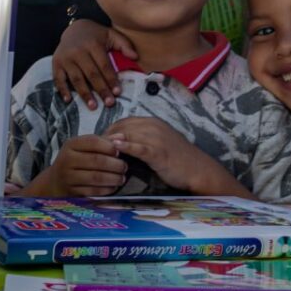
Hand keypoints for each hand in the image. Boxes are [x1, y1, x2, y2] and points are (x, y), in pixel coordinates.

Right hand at [26, 135, 126, 196]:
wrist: (55, 181)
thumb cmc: (76, 160)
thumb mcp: (84, 147)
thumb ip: (103, 141)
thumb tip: (122, 137)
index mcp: (71, 144)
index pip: (93, 142)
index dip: (109, 146)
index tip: (120, 152)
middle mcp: (67, 159)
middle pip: (96, 160)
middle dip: (115, 164)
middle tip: (124, 167)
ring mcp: (68, 177)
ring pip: (96, 177)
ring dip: (113, 178)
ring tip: (122, 178)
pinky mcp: (72, 191)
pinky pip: (93, 191)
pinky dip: (106, 189)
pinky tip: (114, 187)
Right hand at [52, 20, 136, 109]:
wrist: (73, 28)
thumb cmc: (96, 36)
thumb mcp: (111, 34)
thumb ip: (124, 44)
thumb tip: (135, 57)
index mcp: (93, 44)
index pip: (104, 65)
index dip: (111, 79)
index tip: (117, 92)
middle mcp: (78, 51)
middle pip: (91, 74)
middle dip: (101, 90)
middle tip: (109, 103)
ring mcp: (65, 58)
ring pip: (76, 79)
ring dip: (85, 94)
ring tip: (93, 106)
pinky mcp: (56, 63)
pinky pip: (58, 78)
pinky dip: (62, 90)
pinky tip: (68, 100)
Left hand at [106, 117, 243, 195]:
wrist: (197, 169)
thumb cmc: (177, 158)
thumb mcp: (158, 142)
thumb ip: (142, 139)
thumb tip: (120, 141)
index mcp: (153, 122)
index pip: (124, 121)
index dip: (110, 130)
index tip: (99, 141)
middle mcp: (154, 126)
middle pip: (122, 126)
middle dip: (106, 136)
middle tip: (94, 148)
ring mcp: (156, 138)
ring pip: (128, 134)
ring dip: (111, 141)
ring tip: (97, 149)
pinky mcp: (158, 152)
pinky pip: (139, 147)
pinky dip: (126, 146)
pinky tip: (115, 148)